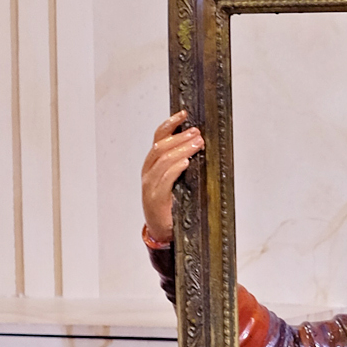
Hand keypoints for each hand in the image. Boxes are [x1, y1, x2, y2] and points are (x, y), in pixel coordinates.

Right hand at [142, 111, 202, 240]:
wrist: (162, 231)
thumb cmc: (171, 205)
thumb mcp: (176, 180)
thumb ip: (181, 164)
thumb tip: (198, 145)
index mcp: (152, 165)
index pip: (159, 138)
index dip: (170, 124)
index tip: (184, 114)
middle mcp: (148, 172)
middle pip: (161, 147)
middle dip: (180, 137)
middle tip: (197, 132)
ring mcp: (150, 185)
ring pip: (163, 160)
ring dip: (182, 149)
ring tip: (197, 144)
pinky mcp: (155, 198)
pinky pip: (165, 179)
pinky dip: (175, 168)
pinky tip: (186, 162)